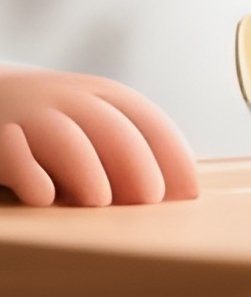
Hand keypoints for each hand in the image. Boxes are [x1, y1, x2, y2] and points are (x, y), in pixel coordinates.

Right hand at [0, 69, 198, 206]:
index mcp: (106, 95)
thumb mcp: (96, 121)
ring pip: (67, 140)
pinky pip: (15, 156)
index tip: (187, 194)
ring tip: (98, 201)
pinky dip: (32, 177)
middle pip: (114, 131)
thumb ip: (132, 149)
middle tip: (148, 201)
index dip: (174, 159)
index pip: (150, 123)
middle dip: (138, 168)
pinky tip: (45, 197)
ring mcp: (30, 114)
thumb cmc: (56, 124)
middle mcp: (70, 99)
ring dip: (88, 172)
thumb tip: (181, 195)